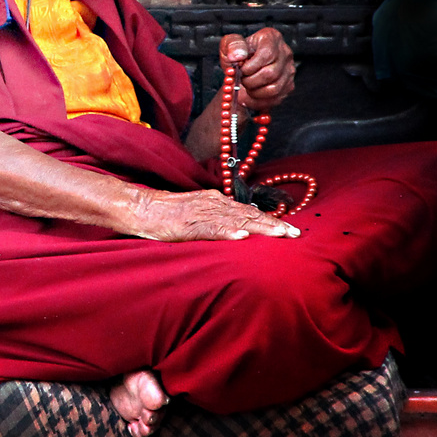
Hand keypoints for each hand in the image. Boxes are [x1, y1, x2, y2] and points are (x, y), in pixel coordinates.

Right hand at [129, 188, 299, 241]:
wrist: (140, 208)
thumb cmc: (167, 214)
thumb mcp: (197, 214)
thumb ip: (219, 219)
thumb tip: (242, 230)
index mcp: (216, 201)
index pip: (249, 211)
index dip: (271, 220)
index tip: (292, 230)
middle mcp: (212, 203)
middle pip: (248, 213)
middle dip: (273, 224)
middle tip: (295, 234)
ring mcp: (201, 212)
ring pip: (235, 219)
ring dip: (259, 227)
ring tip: (278, 235)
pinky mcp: (187, 223)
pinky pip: (211, 227)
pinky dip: (227, 230)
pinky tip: (241, 235)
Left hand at [219, 28, 294, 111]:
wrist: (242, 67)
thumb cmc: (238, 54)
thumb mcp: (229, 44)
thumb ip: (232, 45)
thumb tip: (238, 55)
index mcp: (271, 38)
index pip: (267, 54)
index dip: (251, 66)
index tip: (241, 70)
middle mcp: (285, 53)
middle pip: (271, 73)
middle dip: (251, 81)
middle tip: (242, 79)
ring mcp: (289, 70)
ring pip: (275, 88)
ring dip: (255, 92)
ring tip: (247, 86)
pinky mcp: (288, 85)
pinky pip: (276, 98)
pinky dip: (260, 101)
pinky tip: (251, 95)